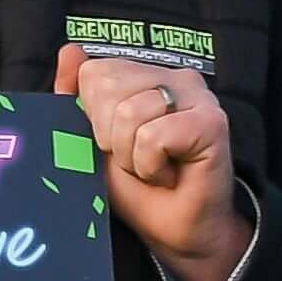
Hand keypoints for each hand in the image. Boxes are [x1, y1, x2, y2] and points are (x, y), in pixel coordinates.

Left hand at [53, 45, 250, 280]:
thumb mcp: (92, 140)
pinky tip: (169, 174)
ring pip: (130, 113)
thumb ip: (76, 97)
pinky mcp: (212, 121)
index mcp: (145, 74)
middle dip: (110, 137)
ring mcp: (198, 95)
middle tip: (137, 158)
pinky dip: (150, 165)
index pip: (94, 73)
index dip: (94, 118)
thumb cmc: (136, 186)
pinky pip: (153, 136)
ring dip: (131, 156)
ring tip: (154, 166)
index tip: (117, 144)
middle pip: (108, 89)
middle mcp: (176, 76)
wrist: (175, 230)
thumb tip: (69, 50)